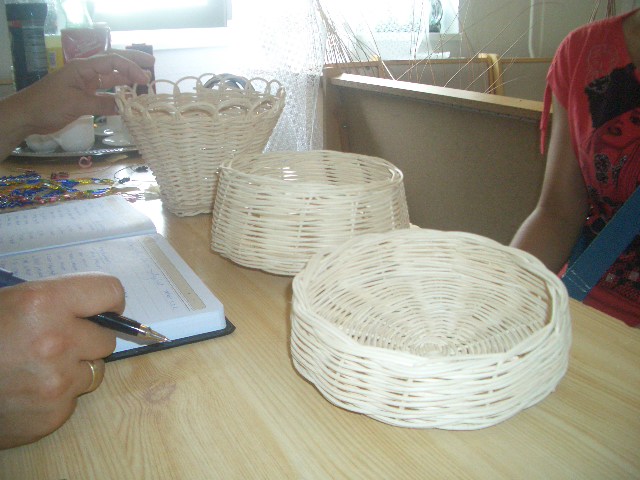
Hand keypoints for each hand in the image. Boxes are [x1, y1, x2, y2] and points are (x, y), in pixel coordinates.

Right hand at [0, 273, 123, 448]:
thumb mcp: (13, 302)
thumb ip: (59, 301)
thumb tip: (100, 307)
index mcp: (45, 303)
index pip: (111, 292)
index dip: (107, 301)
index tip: (101, 308)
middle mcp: (58, 341)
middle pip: (107, 337)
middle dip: (88, 338)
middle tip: (57, 341)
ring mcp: (58, 382)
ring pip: (94, 370)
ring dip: (74, 369)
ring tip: (36, 367)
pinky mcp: (54, 414)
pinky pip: (74, 399)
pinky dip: (57, 396)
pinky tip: (27, 391)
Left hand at [20, 51, 153, 133]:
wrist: (26, 116)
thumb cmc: (48, 104)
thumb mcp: (76, 103)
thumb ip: (101, 104)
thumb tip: (125, 107)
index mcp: (83, 68)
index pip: (112, 62)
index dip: (131, 68)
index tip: (145, 78)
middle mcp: (87, 74)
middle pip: (114, 65)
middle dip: (133, 64)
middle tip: (153, 65)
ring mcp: (86, 86)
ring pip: (111, 80)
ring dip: (128, 81)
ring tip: (145, 84)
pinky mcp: (85, 98)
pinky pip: (106, 95)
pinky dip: (118, 98)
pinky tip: (129, 102)